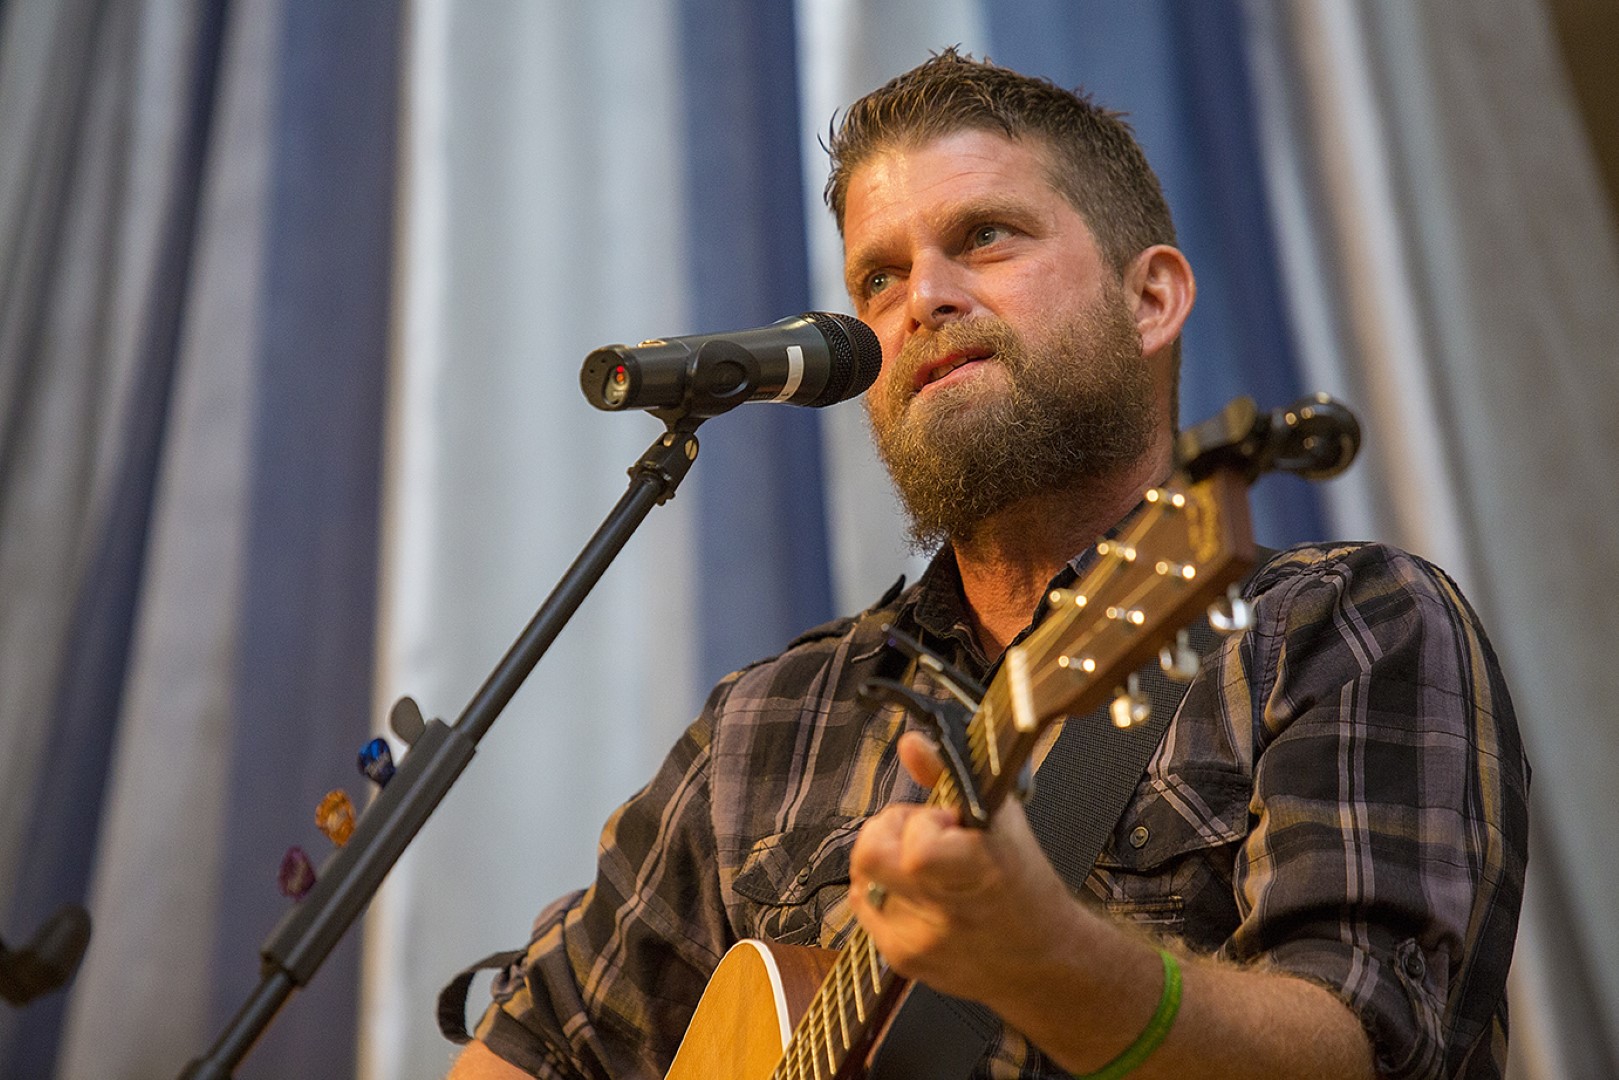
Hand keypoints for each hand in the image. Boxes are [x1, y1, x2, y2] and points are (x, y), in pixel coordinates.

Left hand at [848, 731, 1083, 1004]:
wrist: (1041, 959)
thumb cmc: (1022, 881)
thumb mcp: (1000, 817)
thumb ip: (948, 775)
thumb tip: (910, 743)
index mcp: (979, 871)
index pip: (916, 844)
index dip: (923, 823)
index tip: (946, 822)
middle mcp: (947, 911)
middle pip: (869, 855)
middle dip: (888, 832)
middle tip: (920, 835)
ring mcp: (920, 941)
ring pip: (862, 876)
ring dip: (886, 863)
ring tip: (925, 869)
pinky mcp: (902, 961)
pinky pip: (864, 906)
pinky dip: (883, 893)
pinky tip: (919, 896)